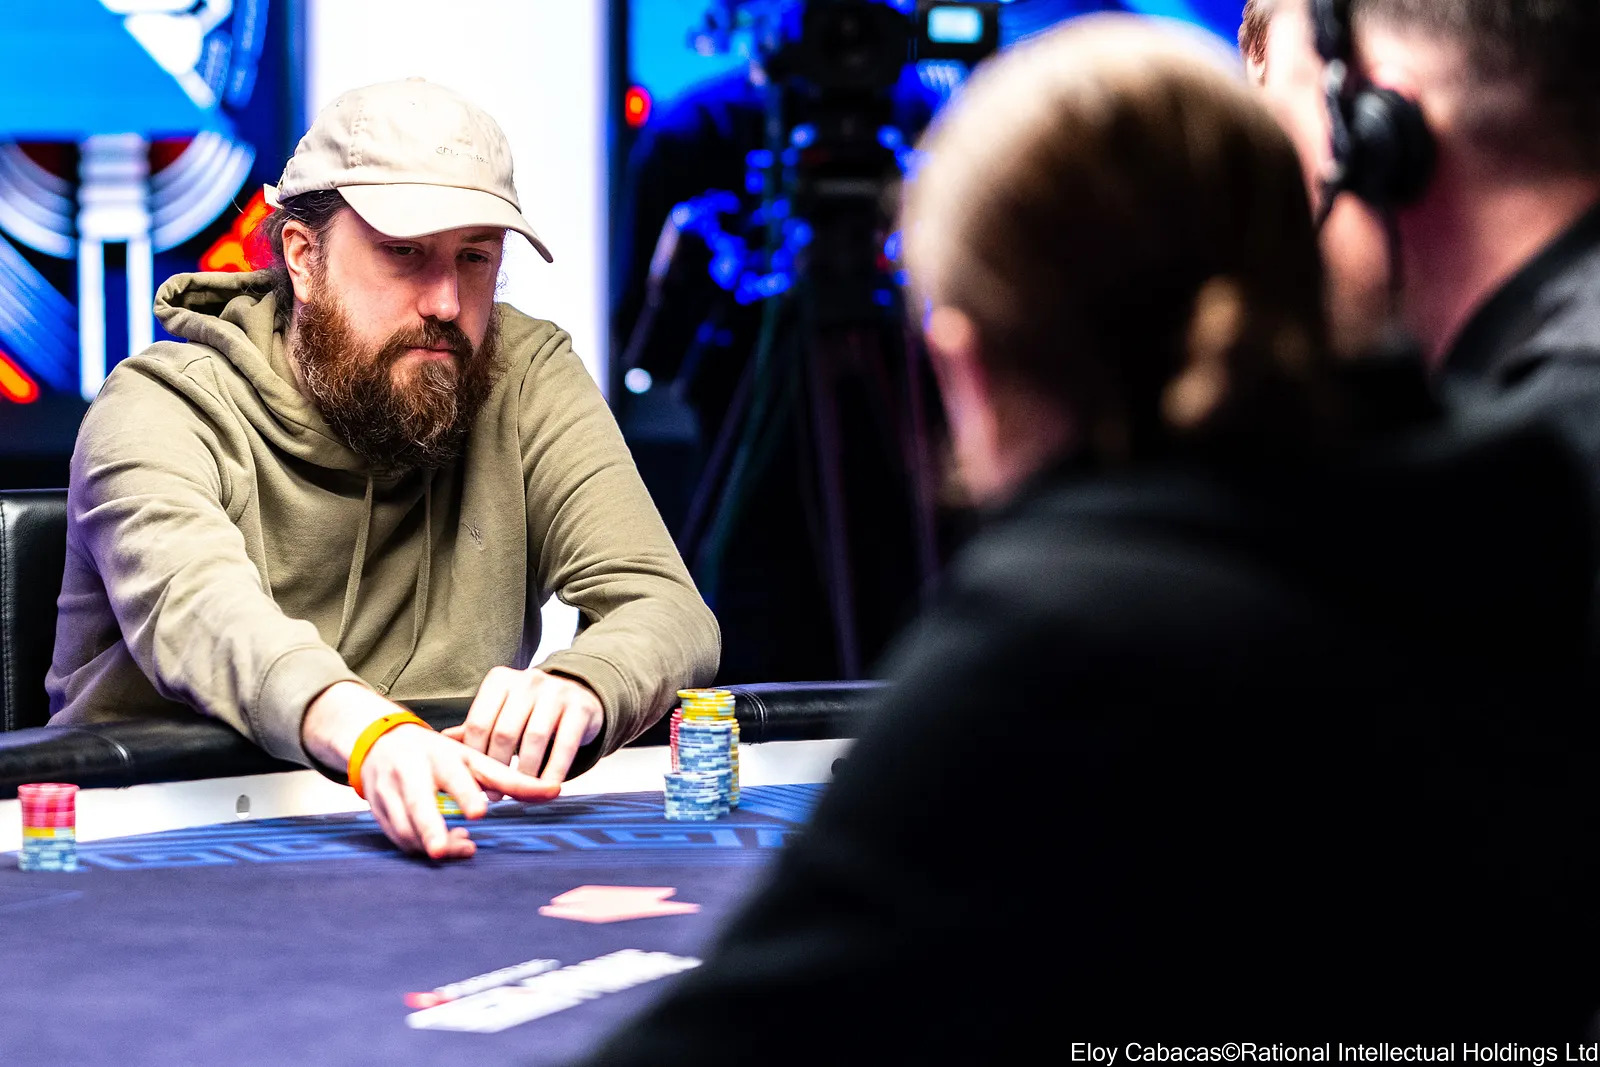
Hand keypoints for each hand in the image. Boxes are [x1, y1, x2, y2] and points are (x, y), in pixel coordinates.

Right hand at [302, 682, 559, 859]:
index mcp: (441, 756)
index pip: (455, 776)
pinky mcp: (376, 811)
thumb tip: (553, 793)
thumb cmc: (438, 753)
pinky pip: (397, 838)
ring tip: (463, 847)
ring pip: (406, 828)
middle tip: (447, 851)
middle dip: (432, 829)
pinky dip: (419, 848)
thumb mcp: (472, 759)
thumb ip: (509, 778)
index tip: (479, 813)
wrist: (379, 742)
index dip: (466, 794)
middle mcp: (411, 773)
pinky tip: (442, 846)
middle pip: (419, 804)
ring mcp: (389, 792)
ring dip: (434, 844)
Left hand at [443, 667, 604, 784]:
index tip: (475, 781)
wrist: (580, 695)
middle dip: (498, 768)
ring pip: (534, 739)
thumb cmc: (530, 711)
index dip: (475, 756)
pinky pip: (565, 745)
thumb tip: (441, 742)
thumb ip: (475, 727)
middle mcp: (527, 680)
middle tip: (495, 795)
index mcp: (500, 681)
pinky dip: (554, 770)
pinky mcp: (581, 707)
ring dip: (525, 772)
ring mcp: (556, 691)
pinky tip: (546, 787)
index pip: (479, 722)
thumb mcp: (501, 712)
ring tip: (520, 793)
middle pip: (505, 732)